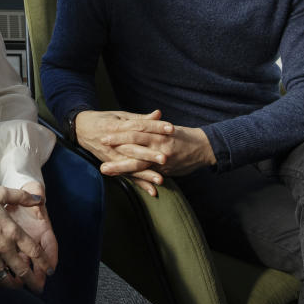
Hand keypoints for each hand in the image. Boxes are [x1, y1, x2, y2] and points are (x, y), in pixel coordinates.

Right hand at [0, 186, 50, 292]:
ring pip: (8, 278)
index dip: (44, 263)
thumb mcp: (1, 193)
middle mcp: (4, 248)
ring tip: (21, 287)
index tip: (49, 270)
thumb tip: (38, 199)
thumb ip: (22, 196)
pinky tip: (2, 282)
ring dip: (16, 285)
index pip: (34, 252)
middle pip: (23, 271)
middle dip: (34, 282)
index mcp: (12, 232)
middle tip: (39, 288)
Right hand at [75, 109, 173, 195]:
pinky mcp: (112, 166)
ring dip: (145, 174)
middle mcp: (114, 143)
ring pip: (130, 166)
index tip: (171, 128)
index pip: (138, 126)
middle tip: (165, 158)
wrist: (81, 129)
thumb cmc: (103, 120)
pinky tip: (152, 190)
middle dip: (149, 155)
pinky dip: (140, 184)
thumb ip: (140, 118)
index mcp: (117, 127)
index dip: (155, 127)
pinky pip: (127, 176)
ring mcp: (112, 156)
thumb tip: (158, 114)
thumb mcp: (120, 116)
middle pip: (133, 149)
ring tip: (160, 180)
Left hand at [101, 125, 215, 178]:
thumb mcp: (166, 127)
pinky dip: (140, 179)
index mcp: (157, 131)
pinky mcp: (166, 169)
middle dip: (116, 145)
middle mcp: (159, 143)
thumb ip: (150, 126)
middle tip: (99, 145)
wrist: (204, 147)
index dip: (119, 130)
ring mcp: (162, 158)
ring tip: (105, 168)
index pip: (135, 128)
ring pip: (138, 162)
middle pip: (134, 143)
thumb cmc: (183, 136)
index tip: (104, 131)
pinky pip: (150, 175)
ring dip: (120, 166)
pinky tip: (125, 181)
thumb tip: (134, 122)